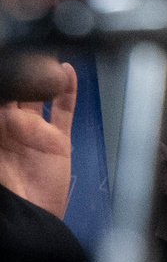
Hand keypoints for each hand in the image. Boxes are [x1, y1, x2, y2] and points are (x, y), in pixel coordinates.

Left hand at [0, 59, 76, 215]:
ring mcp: (33, 130)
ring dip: (37, 72)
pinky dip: (66, 91)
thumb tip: (9, 107)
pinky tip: (65, 70)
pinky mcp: (57, 140)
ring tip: (40, 48)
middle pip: (11, 88)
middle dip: (14, 68)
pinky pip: (62, 110)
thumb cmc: (4, 188)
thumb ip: (4, 122)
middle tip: (19, 43)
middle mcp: (7, 123)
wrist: (28, 218)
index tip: (6, 52)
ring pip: (34, 92)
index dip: (3, 74)